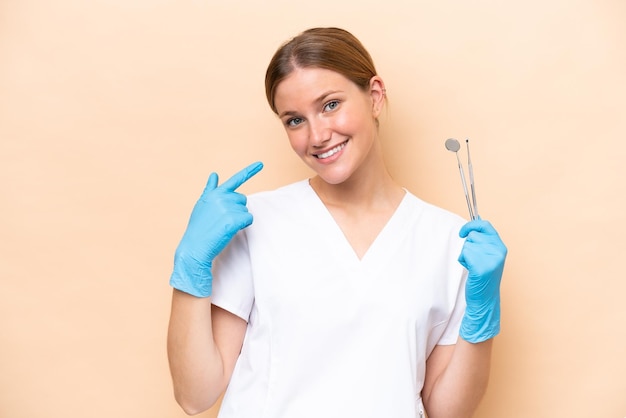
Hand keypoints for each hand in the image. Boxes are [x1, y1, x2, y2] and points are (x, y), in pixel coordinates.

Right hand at [169, 161, 262, 296]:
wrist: (194, 248)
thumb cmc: (198, 229)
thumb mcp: (201, 206)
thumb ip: (210, 190)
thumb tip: (214, 174)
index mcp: (214, 194)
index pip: (235, 180)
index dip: (249, 171)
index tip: (261, 164)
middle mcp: (221, 197)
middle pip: (242, 200)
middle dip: (236, 210)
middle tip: (222, 221)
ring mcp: (227, 207)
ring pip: (246, 211)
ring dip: (238, 220)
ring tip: (222, 226)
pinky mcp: (234, 219)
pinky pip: (248, 219)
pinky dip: (242, 226)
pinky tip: (228, 230)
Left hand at [458, 219, 506, 342]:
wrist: (485, 299)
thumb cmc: (483, 277)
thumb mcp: (488, 256)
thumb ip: (484, 241)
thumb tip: (474, 222)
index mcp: (501, 247)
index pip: (485, 225)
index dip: (472, 225)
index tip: (463, 232)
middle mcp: (498, 251)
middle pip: (473, 235)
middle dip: (468, 246)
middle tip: (474, 260)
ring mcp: (491, 259)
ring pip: (467, 245)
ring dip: (465, 255)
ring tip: (473, 266)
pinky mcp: (482, 267)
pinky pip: (464, 253)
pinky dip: (463, 261)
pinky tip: (470, 270)